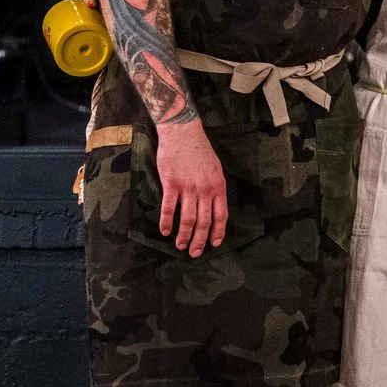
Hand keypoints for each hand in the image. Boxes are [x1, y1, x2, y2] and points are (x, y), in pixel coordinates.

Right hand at [154, 119, 227, 257]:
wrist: (183, 133)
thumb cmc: (200, 151)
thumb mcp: (216, 170)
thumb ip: (215, 188)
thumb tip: (213, 207)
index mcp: (218, 187)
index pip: (221, 216)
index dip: (217, 232)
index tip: (213, 244)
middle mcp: (205, 190)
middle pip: (204, 221)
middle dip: (200, 240)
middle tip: (195, 253)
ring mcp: (188, 187)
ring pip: (187, 218)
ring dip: (184, 235)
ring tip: (180, 246)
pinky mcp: (171, 184)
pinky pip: (168, 208)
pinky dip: (166, 222)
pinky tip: (165, 231)